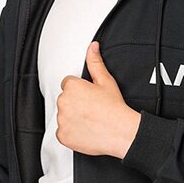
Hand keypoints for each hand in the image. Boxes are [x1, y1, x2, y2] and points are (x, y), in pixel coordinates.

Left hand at [56, 41, 141, 157]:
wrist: (121, 132)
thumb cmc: (115, 109)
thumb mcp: (106, 81)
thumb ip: (95, 62)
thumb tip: (92, 47)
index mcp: (72, 86)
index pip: (68, 85)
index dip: (80, 91)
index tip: (90, 98)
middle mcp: (63, 102)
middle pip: (64, 100)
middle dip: (75, 104)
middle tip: (91, 110)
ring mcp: (62, 120)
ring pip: (63, 116)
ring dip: (72, 118)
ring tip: (89, 121)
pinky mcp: (62, 135)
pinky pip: (62, 133)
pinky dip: (71, 133)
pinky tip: (85, 131)